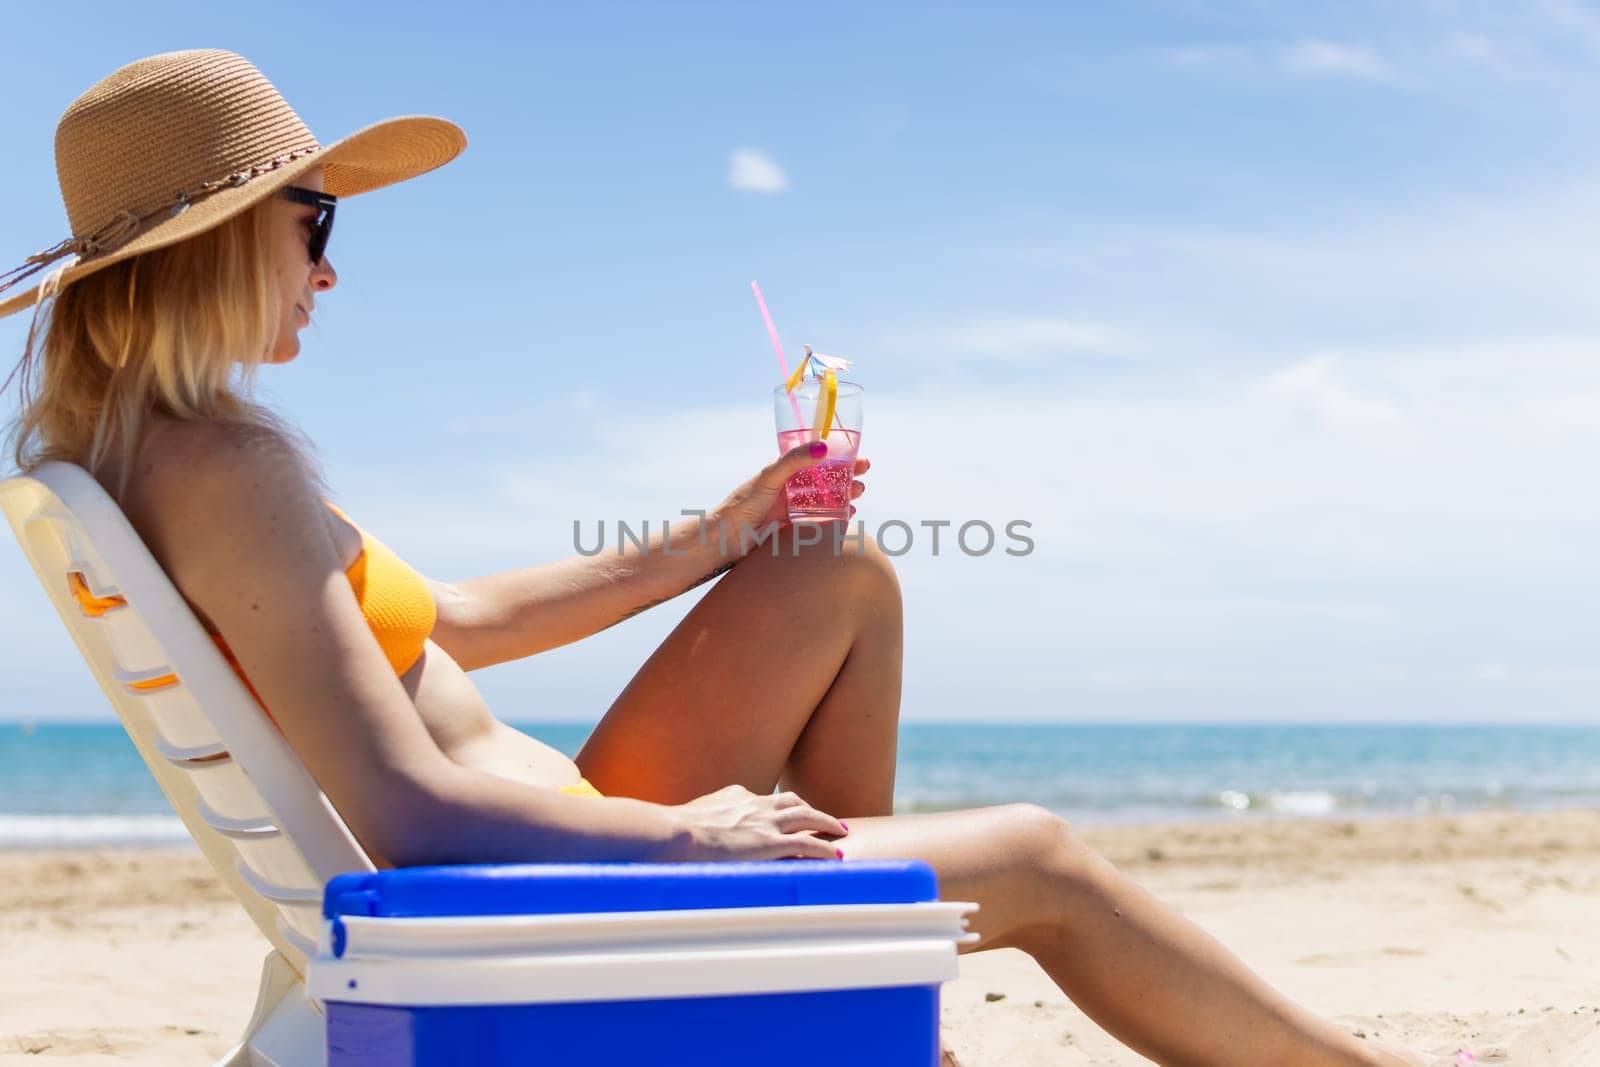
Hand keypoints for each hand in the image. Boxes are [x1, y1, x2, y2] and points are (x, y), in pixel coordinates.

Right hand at [661, 784, 847, 861]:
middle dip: (811, 809)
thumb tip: (687, 833)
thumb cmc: (672, 831)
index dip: (779, 807)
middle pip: (793, 802)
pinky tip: (837, 856)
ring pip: (808, 817)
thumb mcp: (688, 819)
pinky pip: (808, 844)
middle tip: (826, 819)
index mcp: (736, 796)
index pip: (764, 799)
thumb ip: (699, 822)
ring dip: (828, 824)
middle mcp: (755, 804)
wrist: (675, 833)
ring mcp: (765, 823)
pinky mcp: (771, 843)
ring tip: (841, 832)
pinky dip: (826, 850)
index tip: (786, 814)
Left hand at [710, 443, 870, 555]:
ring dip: (845, 495)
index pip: (816, 458)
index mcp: (784, 470)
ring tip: (858, 495)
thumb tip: (823, 447)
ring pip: (826, 498)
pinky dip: (837, 516)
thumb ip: (794, 461)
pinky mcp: (795, 526)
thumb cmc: (743, 504)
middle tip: (863, 477)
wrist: (727, 538)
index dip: (838, 456)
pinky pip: (821, 519)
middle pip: (826, 478)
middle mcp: (791, 487)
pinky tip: (848, 514)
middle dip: (847, 476)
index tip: (858, 455)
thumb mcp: (769, 477)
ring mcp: (794, 506)